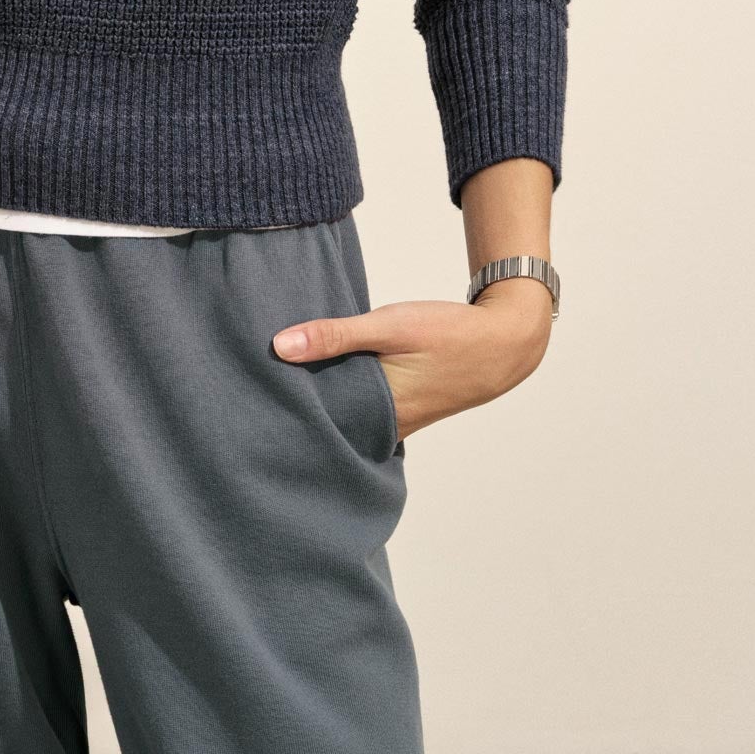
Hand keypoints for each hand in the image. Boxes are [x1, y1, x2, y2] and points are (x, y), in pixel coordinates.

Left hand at [271, 277, 552, 439]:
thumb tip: (280, 346)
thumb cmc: (448, 333)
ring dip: (321, 404)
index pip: (317, 424)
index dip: (284, 415)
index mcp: (378, 413)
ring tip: (278, 388)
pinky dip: (344, 399)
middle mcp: (385, 428)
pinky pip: (364, 411)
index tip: (249, 405)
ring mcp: (397, 423)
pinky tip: (323, 380)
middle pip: (329, 425)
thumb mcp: (390, 326)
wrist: (504, 342)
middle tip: (252, 398)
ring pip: (346, 419)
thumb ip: (336, 335)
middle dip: (297, 413)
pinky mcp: (404, 411)